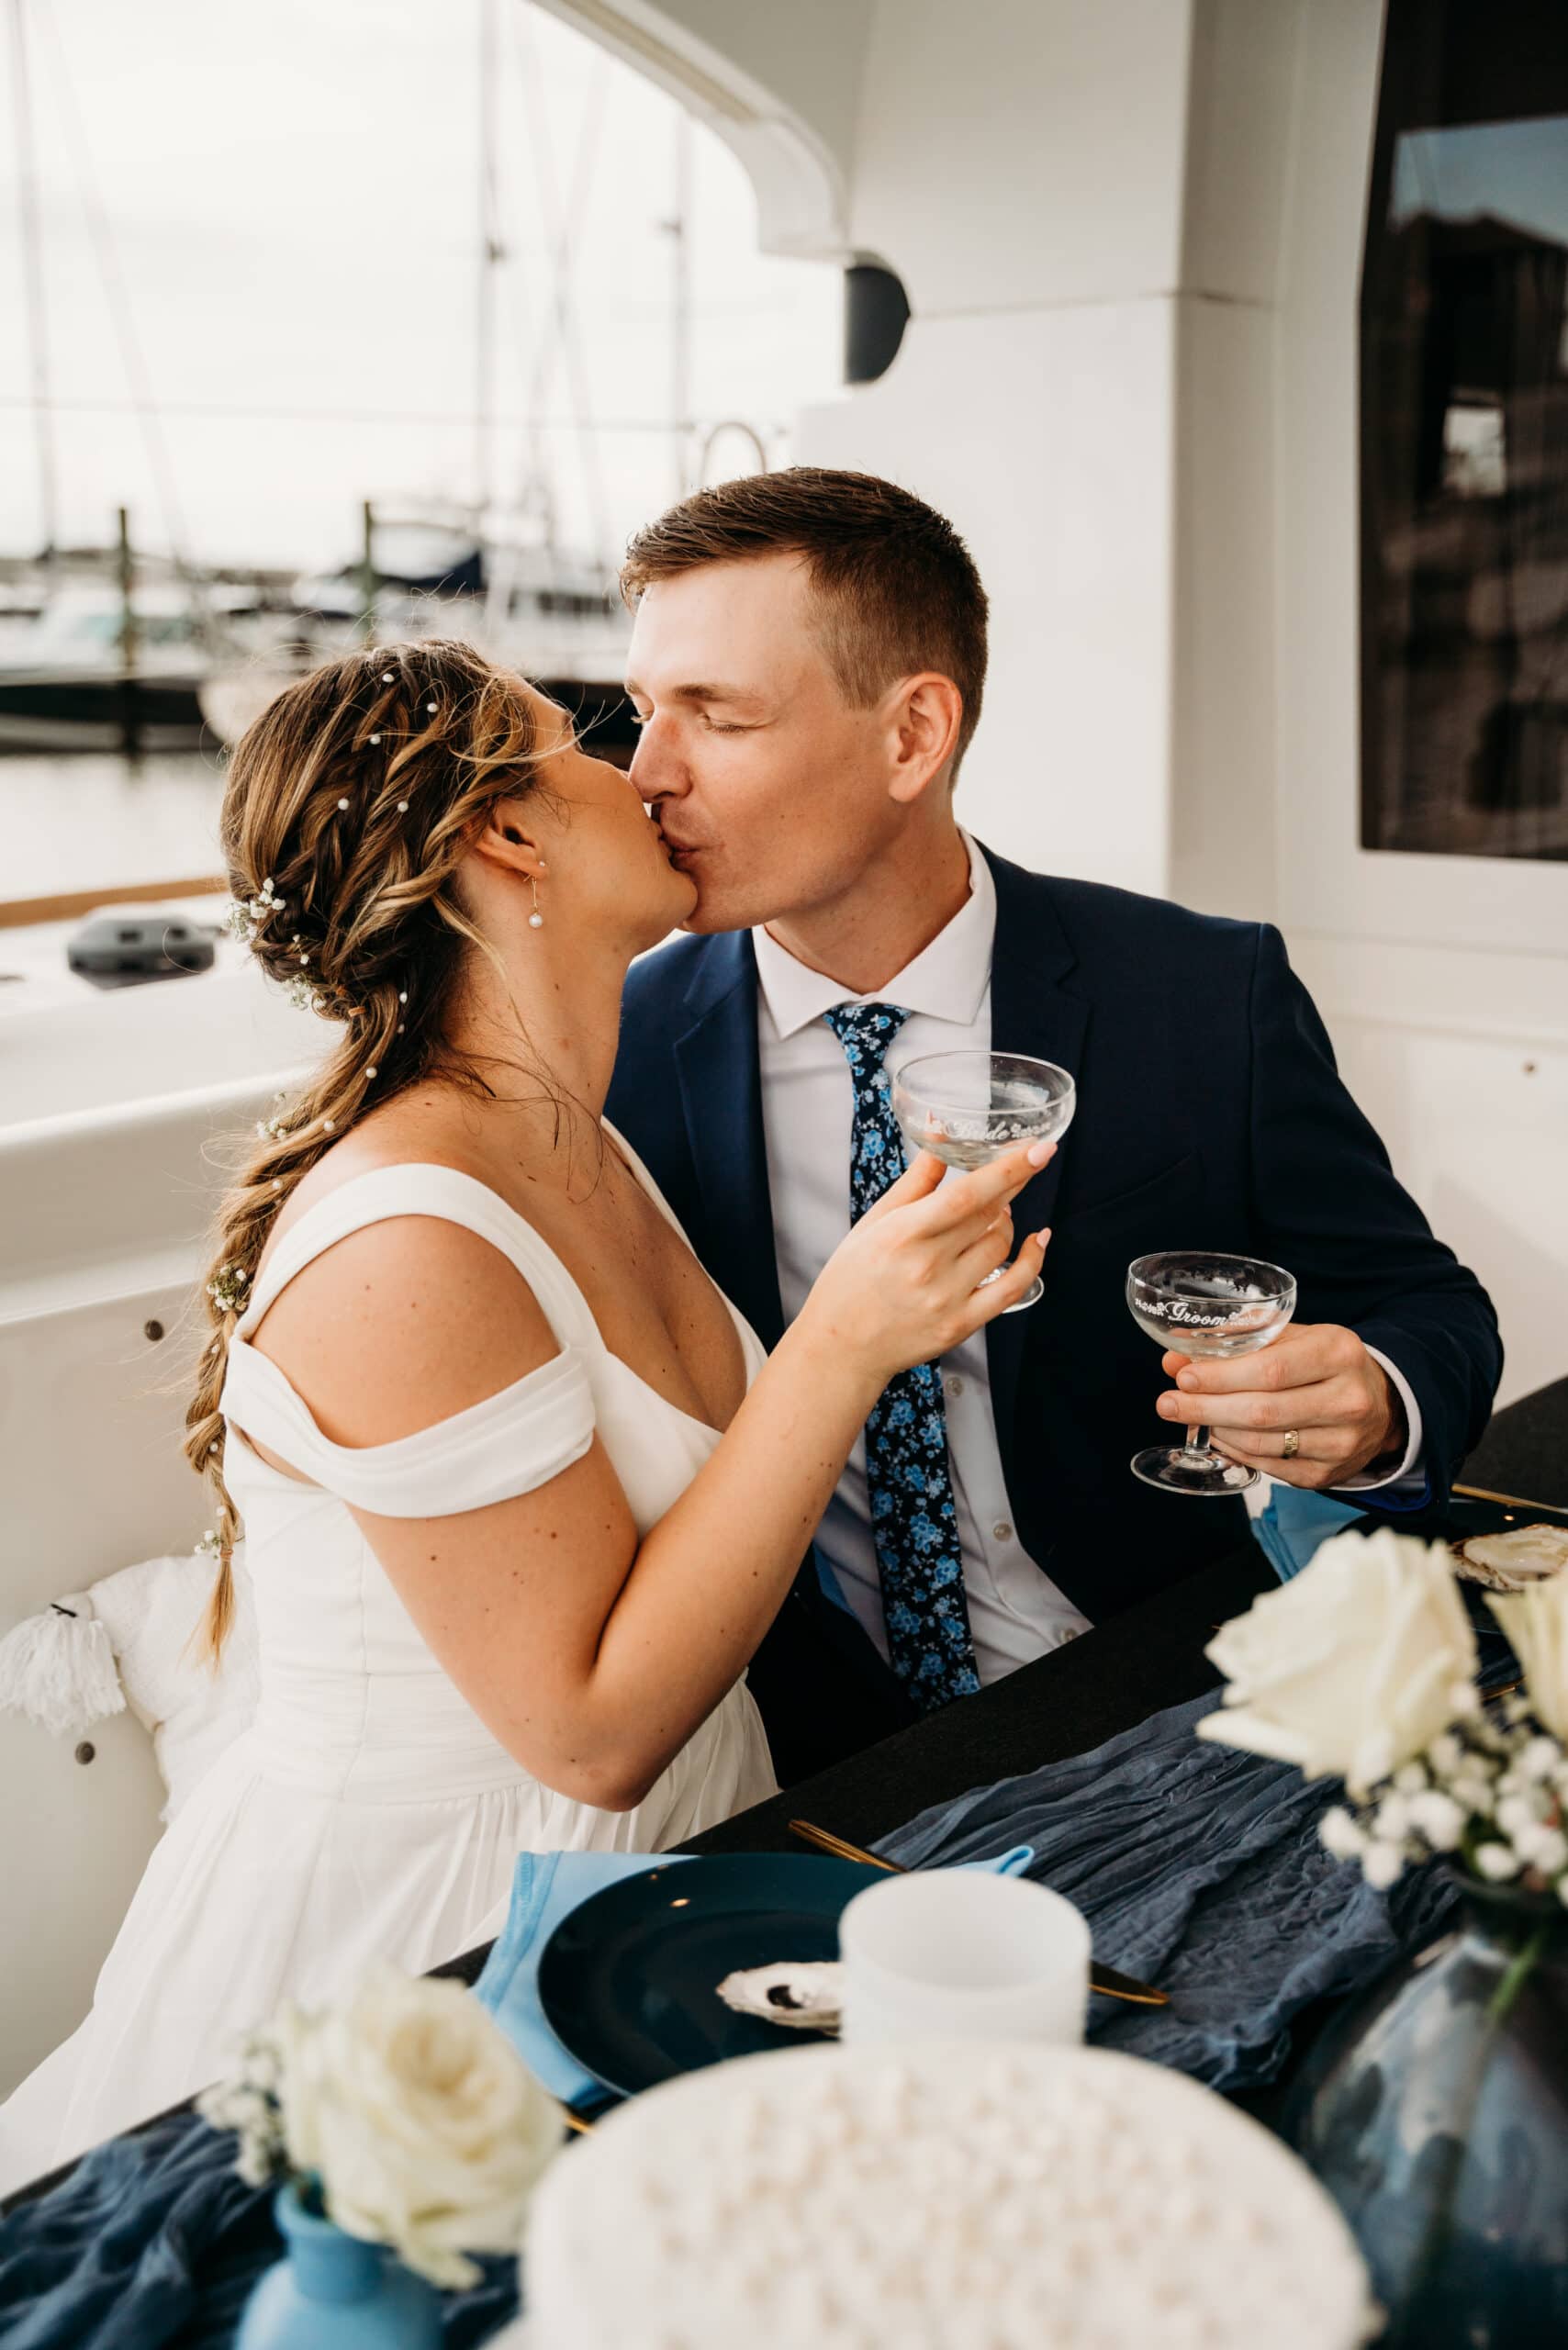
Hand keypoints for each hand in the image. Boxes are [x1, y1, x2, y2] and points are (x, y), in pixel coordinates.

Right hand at [804, 1141, 1053, 1388]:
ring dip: (1007, 1222)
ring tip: (995, 1214)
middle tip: (1016, 1169)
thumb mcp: (875, 1221)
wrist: (842, 1346)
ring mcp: (948, 1298)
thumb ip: (916, 1179)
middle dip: (1011, 1186)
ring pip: (1001, 1246)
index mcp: (902, 1233)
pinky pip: (1013, 1288)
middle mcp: (928, 1266)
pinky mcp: (962, 1324)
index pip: (966, 1194)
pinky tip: (1037, 1240)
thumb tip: (940, 1129)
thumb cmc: (851, 1279)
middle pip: (990, 1215)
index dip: (1007, 1169)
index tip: (1038, 1148)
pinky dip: (1032, 1260)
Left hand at [1157, 1323, 1405, 1489]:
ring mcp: (1341, 1442)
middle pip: (1262, 1411)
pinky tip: (1218, 1436)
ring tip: (1189, 1417)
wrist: (1380, 1404)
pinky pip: (1269, 1467)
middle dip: (1205, 1408)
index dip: (1221, 1377)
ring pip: (1262, 1443)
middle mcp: (1347, 1399)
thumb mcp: (1293, 1337)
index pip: (1271, 1369)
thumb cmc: (1325, 1363)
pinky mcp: (1327, 1474)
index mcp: (1338, 1353)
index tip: (1183, 1377)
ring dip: (1216, 1431)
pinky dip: (1236, 1452)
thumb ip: (1236, 1342)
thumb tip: (1176, 1356)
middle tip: (1167, 1403)